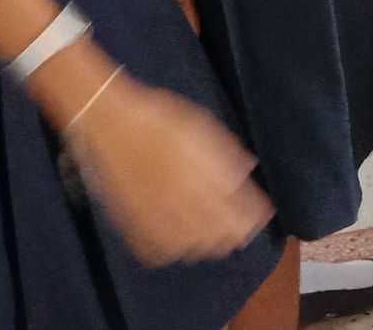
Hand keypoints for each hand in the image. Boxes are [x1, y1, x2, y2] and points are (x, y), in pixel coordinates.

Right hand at [65, 74, 272, 266]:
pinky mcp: (133, 226)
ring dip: (207, 243)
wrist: (110, 124)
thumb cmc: (159, 120)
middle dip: (234, 231)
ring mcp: (157, 219)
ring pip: (192, 249)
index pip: (240, 214)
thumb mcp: (202, 127)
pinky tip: (178, 239)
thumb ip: (227, 154)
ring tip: (212, 234)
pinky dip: (173, 249)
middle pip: (220, 237)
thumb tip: (248, 169)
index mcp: (204, 181)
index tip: (262, 213)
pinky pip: (159, 252)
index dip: (255, 216)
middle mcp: (183, 206)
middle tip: (239, 225)